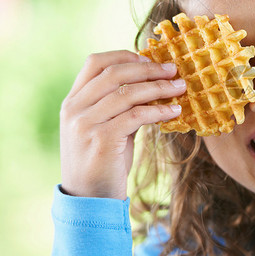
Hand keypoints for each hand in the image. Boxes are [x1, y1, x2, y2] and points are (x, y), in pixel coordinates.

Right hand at [59, 50, 185, 199]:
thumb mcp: (106, 127)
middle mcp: (74, 108)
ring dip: (159, 87)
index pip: (95, 63)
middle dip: (148, 68)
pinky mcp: (101, 139)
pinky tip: (175, 111)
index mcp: (73, 101)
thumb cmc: (103, 162)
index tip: (151, 58)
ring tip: (180, 87)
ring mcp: (85, 123)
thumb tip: (153, 83)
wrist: (89, 200)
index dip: (125, 55)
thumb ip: (119, 105)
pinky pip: (136, 115)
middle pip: (115, 73)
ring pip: (128, 92)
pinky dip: (159, 110)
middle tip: (174, 69)